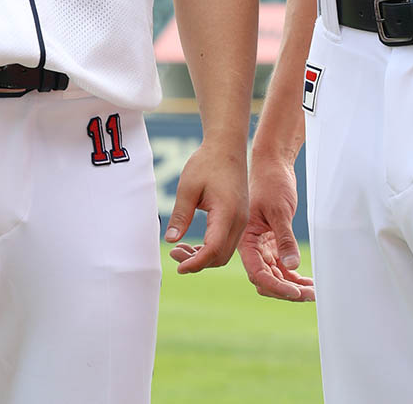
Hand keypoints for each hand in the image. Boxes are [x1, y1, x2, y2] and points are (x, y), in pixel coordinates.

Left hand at [163, 139, 247, 274]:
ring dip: (204, 256)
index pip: (213, 250)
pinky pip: (227, 241)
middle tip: (174, 254)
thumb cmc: (207, 162)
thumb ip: (181, 215)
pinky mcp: (240, 217)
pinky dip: (211, 248)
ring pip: (225, 251)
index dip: (195, 263)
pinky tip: (194, 243)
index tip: (178, 266)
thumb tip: (171, 240)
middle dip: (197, 262)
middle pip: (220, 256)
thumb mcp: (188, 187)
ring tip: (180, 249)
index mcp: (227, 213)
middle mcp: (239, 220)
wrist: (227, 146)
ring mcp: (242, 219)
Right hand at [238, 150, 313, 300]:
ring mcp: (263, 245)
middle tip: (310, 294)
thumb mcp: (279, 211)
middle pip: (267, 279)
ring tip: (314, 292)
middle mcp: (253, 246)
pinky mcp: (274, 241)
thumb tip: (291, 267)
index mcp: (247, 240)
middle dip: (287, 290)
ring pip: (276, 275)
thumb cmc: (271, 182)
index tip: (295, 292)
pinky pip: (282, 265)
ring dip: (293, 285)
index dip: (276, 286)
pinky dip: (294, 275)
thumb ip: (284, 239)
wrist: (274, 165)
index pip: (258, 273)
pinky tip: (309, 282)